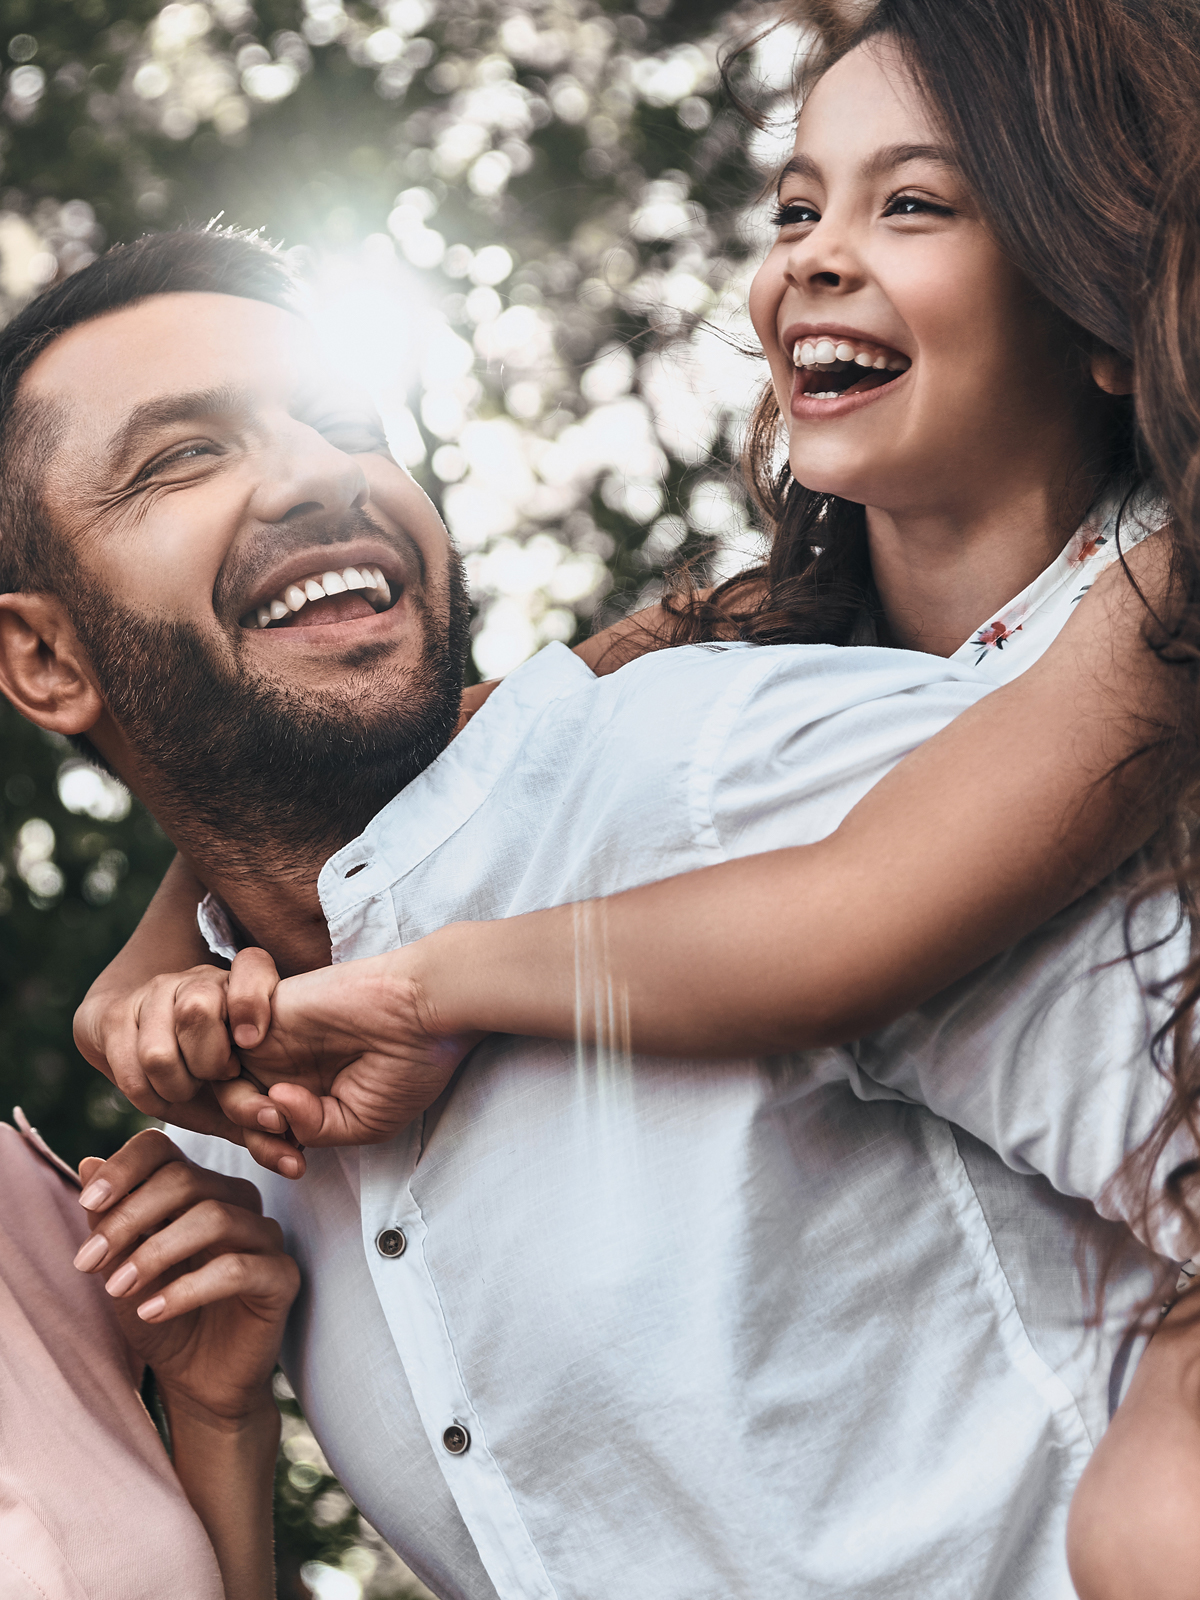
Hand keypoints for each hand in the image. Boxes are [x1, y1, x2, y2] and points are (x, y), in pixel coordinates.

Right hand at [73, 952, 304, 1178]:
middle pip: (198, 1010)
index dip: (251, 999)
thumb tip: (296, 1165)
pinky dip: (148, 1096)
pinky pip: (129, 1071)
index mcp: (238, 987)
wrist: (136, 1041)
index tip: (252, 1040)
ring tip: (189, 1088)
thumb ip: (266, 1124)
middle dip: (209, 1062)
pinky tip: (162, 1093)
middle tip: (219, 1078)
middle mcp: (196, 982)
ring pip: (159, 1051)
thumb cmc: (203, 1068)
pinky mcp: (115, 1015)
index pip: (251, 965)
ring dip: (177, 1086)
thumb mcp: (238, 1089)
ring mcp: (152, 994)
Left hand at [73, 1128, 298, 1422]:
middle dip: (129, 1218)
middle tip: (87, 1261)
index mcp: (196, 1188)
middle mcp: (234, 1202)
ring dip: (155, 1253)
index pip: (164, 1150)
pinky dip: (186, 1289)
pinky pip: (236, 1269)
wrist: (195, 1382)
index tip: (86, 1202)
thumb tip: (87, 1163)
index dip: (124, 1168)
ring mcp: (263, 1236)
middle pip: (186, 1180)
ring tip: (116, 1290)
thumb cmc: (157, 1316)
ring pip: (214, 1218)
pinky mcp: (281, 1276)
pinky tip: (151, 1312)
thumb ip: (109, 1219)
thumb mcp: (120, 1268)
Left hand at [218, 950, 481, 1146]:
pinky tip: (251, 1064)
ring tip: (270, 1107)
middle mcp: (287, 1067)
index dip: (269, 1153)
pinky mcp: (266, 1008)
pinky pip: (216, 1026)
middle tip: (279, 1132)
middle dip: (250, 1132)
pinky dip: (218, 1048)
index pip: (265, 1131)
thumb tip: (273, 1105)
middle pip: (235, 1108)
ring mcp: (274, 1039)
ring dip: (234, 1102)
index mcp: (310, 1095)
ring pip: (219, 1076)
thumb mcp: (362, 1123)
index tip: (296, 1166)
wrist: (423, 1011)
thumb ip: (313, 1129)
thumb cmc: (407, 1066)